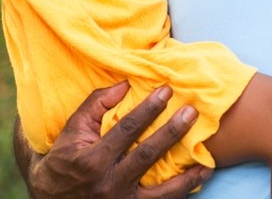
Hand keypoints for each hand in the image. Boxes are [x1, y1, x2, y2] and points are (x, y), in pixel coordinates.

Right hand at [23, 82, 209, 198]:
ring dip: (187, 177)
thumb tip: (125, 84)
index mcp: (93, 160)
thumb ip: (95, 106)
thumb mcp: (72, 131)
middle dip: (172, 132)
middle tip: (191, 113)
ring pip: (161, 192)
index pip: (126, 129)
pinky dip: (180, 194)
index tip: (166, 91)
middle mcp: (109, 184)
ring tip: (206, 161)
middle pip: (147, 155)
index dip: (148, 109)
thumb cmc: (65, 160)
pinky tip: (197, 181)